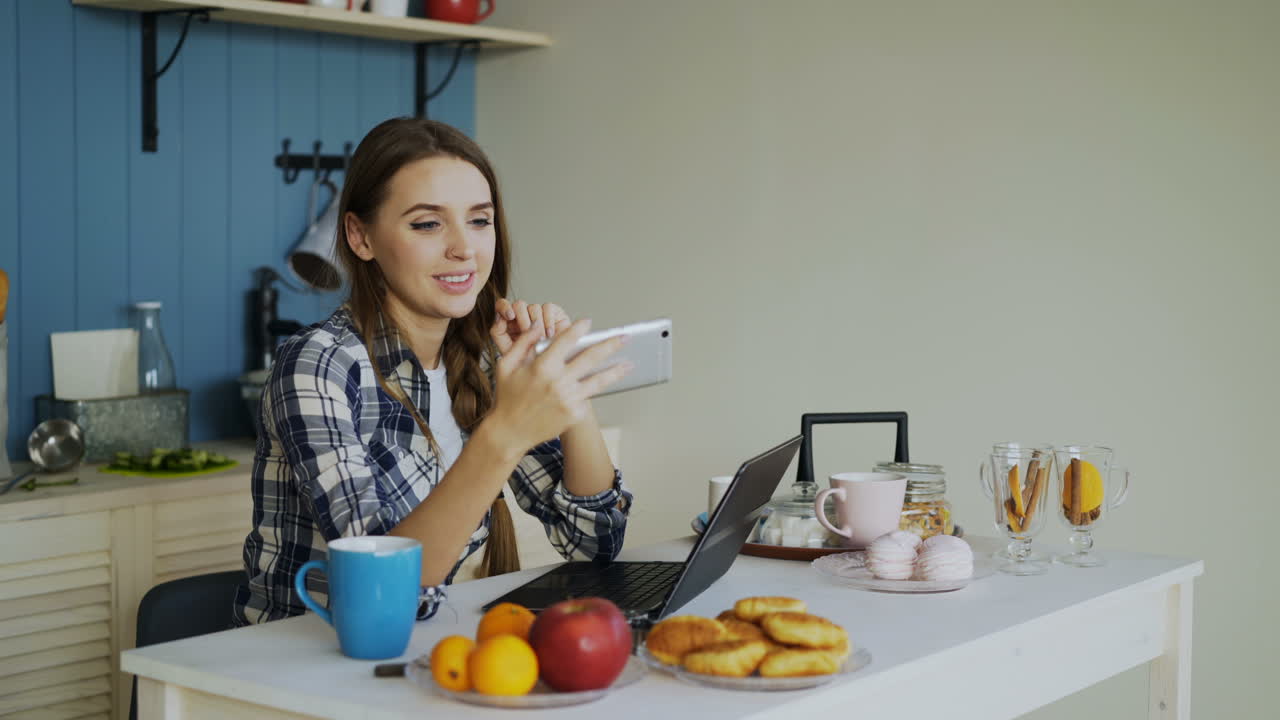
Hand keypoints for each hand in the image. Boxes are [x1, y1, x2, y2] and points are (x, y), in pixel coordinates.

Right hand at [487, 318, 631, 453]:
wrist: (510, 432)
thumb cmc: (507, 397)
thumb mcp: (507, 365)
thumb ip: (523, 343)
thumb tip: (539, 325)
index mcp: (541, 366)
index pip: (566, 340)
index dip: (578, 329)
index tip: (588, 322)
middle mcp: (558, 382)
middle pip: (591, 358)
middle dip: (610, 345)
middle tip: (624, 337)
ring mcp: (569, 399)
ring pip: (598, 381)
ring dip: (616, 371)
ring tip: (629, 364)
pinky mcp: (574, 413)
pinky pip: (586, 398)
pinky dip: (592, 390)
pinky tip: (602, 385)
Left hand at [490, 299, 571, 354]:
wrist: (549, 365)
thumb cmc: (528, 359)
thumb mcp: (507, 349)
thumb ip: (498, 333)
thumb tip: (501, 318)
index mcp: (509, 322)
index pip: (502, 305)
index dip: (504, 306)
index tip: (510, 316)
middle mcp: (523, 315)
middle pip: (519, 304)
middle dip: (523, 320)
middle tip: (528, 335)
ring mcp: (538, 312)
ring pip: (533, 307)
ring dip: (537, 325)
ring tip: (541, 340)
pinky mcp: (553, 312)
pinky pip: (548, 307)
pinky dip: (548, 321)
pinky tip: (549, 334)